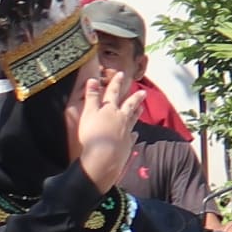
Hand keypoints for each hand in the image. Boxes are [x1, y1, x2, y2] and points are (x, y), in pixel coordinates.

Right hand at [64, 66, 143, 190]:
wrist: (103, 158)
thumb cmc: (93, 134)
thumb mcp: (88, 113)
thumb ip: (91, 97)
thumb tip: (93, 79)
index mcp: (110, 109)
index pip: (113, 92)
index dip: (116, 83)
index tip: (121, 73)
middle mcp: (121, 119)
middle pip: (129, 106)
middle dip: (135, 98)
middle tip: (143, 92)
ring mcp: (126, 132)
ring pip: (133, 120)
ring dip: (137, 113)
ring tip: (141, 109)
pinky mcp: (127, 145)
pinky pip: (132, 137)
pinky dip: (133, 134)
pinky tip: (135, 134)